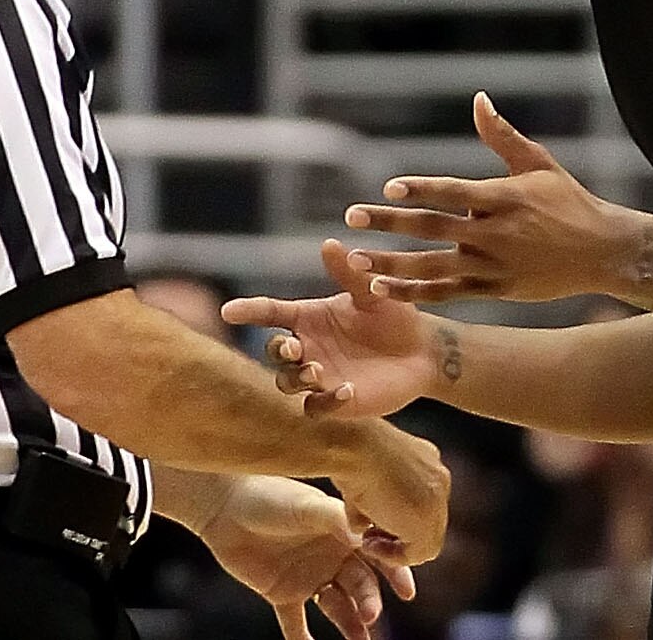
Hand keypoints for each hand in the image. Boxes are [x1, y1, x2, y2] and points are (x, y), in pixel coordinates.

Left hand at [199, 475, 416, 639]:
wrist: (224, 505)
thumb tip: (365, 536)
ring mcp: (309, 577)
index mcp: (344, 533)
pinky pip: (296, 623)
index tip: (407, 591)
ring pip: (336, 607)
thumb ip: (336, 520)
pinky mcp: (282, 593)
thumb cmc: (269, 495)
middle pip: (359, 586)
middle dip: (369, 601)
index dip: (395, 573)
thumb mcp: (307, 506)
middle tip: (370, 616)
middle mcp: (331, 556)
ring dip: (349, 624)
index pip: (377, 556)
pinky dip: (302, 639)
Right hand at [223, 240, 441, 417]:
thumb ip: (350, 274)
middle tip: (295, 347)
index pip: (270, 312)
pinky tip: (346, 391)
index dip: (249, 310)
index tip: (229, 310)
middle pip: (274, 351)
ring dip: (296, 377)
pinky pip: (315, 408)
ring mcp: (319, 376)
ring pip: (287, 382)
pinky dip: (325, 401)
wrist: (422, 351)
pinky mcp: (335, 402)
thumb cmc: (395, 316)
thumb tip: (328, 243)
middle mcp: (308, 347)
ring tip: (317, 371)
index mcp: (309, 317)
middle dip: (278, 350)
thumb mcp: (373, 293)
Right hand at [331, 421, 449, 564]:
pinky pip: (419, 551)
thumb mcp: (362, 476)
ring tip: (369, 544)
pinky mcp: (429, 518)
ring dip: (396, 548)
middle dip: (399, 534)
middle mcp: (438, 476)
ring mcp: (437, 497)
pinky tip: (371, 545)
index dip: (397, 518)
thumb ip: (369, 503)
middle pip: (428, 520)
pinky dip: (394, 555)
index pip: (421, 500)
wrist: (354, 445)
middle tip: (371, 540)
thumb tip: (362, 527)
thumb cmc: (349, 450)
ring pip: (427, 538)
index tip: (373, 526)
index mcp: (426, 459)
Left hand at [344, 93, 635, 304]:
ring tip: (357, 259)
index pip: (455, 193)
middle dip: (390, 223)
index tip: (389, 186)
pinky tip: (383, 288)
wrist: (603, 252)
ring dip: (393, 264)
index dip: (422, 189)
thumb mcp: (539, 164)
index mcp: (505, 198)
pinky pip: (447, 293)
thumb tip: (478, 99)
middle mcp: (496, 234)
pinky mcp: (495, 289)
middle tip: (352, 216)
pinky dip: (415, 291)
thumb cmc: (569, 201)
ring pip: (433, 267)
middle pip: (434, 228)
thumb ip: (502, 135)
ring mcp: (494, 265)